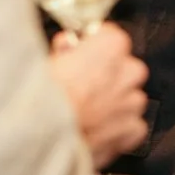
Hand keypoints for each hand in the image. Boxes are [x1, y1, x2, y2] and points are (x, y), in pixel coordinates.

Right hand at [48, 24, 149, 168]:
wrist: (39, 138)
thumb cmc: (39, 99)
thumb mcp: (44, 62)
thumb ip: (64, 51)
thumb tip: (66, 48)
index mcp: (108, 47)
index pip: (110, 36)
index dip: (93, 45)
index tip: (82, 53)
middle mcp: (126, 72)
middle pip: (126, 66)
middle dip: (108, 74)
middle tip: (83, 84)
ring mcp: (131, 103)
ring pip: (132, 97)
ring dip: (116, 102)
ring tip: (89, 112)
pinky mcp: (130, 132)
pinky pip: (134, 126)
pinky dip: (120, 129)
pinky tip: (99, 131)